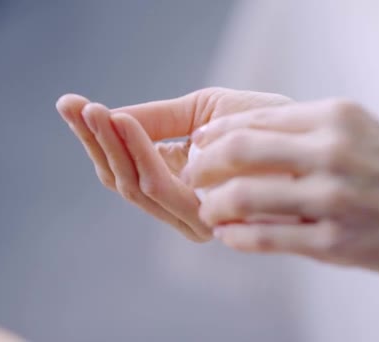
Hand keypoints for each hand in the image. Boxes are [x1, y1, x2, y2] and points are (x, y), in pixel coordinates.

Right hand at [56, 88, 292, 241]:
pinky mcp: (207, 217)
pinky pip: (160, 186)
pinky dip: (138, 153)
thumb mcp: (200, 111)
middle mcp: (179, 204)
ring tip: (95, 111)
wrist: (308, 132)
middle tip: (75, 106)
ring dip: (109, 146)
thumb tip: (106, 116)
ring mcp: (191, 214)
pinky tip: (124, 122)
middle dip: (95, 141)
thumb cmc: (260, 122)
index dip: (94, 136)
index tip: (70, 104)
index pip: (121, 164)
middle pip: (119, 178)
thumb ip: (155, 119)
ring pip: (133, 184)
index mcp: (174, 180)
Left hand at [182, 99, 378, 281]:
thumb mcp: (361, 129)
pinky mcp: (334, 242)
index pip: (256, 119)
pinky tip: (228, 235)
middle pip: (241, 150)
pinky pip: (266, 238)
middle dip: (204, 163)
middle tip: (192, 172)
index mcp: (337, 116)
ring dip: (213, 204)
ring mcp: (332, 199)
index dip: (218, 132)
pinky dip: (237, 237)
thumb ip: (307, 130)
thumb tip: (246, 136)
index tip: (201, 142)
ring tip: (205, 209)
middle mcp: (332, 152)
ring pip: (244, 197)